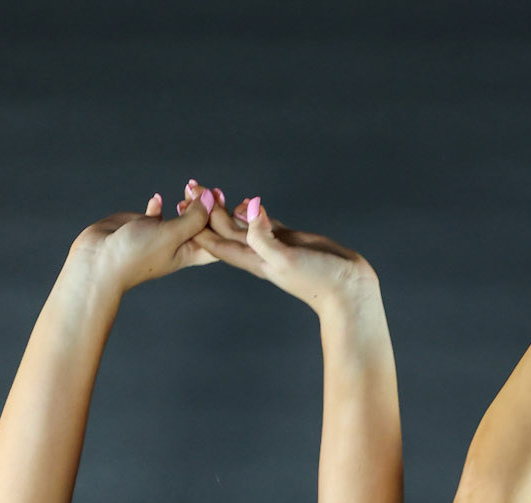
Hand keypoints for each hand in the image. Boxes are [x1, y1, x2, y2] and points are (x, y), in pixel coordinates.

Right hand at [68, 190, 215, 294]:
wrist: (100, 259)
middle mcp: (178, 245)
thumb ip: (193, 218)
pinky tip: (157, 199)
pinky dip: (159, 205)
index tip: (223, 199)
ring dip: (188, 202)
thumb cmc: (136, 254)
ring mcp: (161, 235)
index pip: (217, 239)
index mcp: (190, 253)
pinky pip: (157, 213)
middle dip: (208, 206)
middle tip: (207, 187)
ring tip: (189, 186)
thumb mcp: (171, 235)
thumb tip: (211, 199)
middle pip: (202, 225)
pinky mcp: (144, 226)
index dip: (224, 221)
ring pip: (182, 216)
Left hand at [194, 189, 378, 313]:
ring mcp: (274, 247)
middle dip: (207, 210)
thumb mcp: (287, 258)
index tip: (184, 202)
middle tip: (192, 185)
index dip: (199, 223)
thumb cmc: (317, 279)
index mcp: (253, 261)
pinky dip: (253, 213)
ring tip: (213, 191)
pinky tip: (246, 204)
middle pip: (225, 231)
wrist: (345, 290)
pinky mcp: (289, 241)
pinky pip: (264, 225)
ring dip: (226, 209)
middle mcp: (259, 255)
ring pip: (242, 226)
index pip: (217, 242)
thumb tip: (249, 208)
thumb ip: (265, 236)